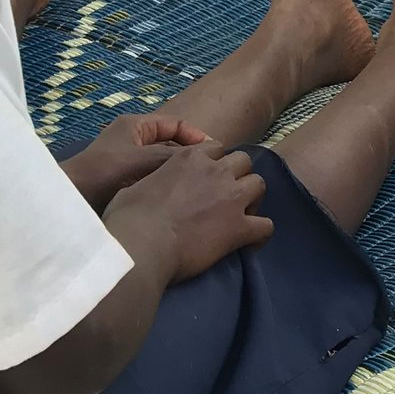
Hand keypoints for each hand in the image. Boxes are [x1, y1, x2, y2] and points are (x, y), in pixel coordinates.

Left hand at [62, 112, 210, 210]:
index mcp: (136, 125)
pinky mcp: (126, 180)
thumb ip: (174, 156)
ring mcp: (129, 160)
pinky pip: (154, 177)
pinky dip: (166, 183)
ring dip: (178, 172)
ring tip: (199, 184)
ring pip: (164, 162)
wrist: (71, 200)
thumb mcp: (143, 160)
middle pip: (171, 143)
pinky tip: (179, 196)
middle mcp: (133, 139)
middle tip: (211, 170)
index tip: (216, 152)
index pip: (176, 124)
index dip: (197, 136)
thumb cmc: (104, 173)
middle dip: (191, 156)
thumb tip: (207, 157)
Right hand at [103, 138, 271, 280]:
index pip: (216, 149)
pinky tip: (250, 242)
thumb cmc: (129, 216)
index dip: (215, 164)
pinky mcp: (239, 227)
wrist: (141, 244)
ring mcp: (231, 198)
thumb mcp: (136, 186)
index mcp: (190, 158)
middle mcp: (216, 171)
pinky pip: (266, 226)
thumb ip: (154, 182)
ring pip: (259, 184)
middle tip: (226, 196)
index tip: (208, 178)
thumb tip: (150, 192)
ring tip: (241, 214)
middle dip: (238, 175)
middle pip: (243, 161)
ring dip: (252, 198)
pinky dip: (260, 233)